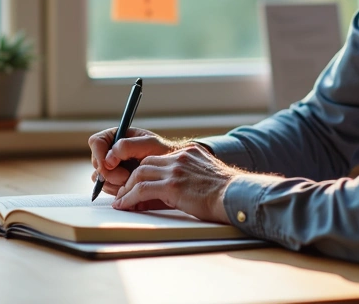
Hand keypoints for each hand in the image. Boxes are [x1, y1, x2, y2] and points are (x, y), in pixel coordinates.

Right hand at [88, 127, 182, 197]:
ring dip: (114, 183)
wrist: (172, 171)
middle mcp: (111, 152)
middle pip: (96, 162)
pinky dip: (117, 191)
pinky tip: (130, 187)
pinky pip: (106, 188)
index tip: (111, 164)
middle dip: (110, 173)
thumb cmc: (163, 153)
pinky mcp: (115, 182)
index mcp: (117, 136)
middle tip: (127, 176)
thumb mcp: (149, 144)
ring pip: (99, 178)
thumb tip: (108, 159)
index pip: (96, 142)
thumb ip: (127, 146)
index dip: (100, 154)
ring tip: (132, 180)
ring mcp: (112, 168)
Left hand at [112, 145, 242, 223]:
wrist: (237, 195)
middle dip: (132, 178)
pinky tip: (124, 205)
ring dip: (127, 189)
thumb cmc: (227, 193)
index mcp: (189, 153)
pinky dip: (129, 198)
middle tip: (124, 192)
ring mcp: (175, 170)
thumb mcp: (207, 176)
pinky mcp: (172, 185)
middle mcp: (180, 157)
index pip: (159, 158)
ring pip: (139, 174)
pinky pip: (141, 190)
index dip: (145, 172)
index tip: (137, 183)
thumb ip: (190, 176)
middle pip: (145, 163)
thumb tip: (175, 191)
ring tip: (121, 201)